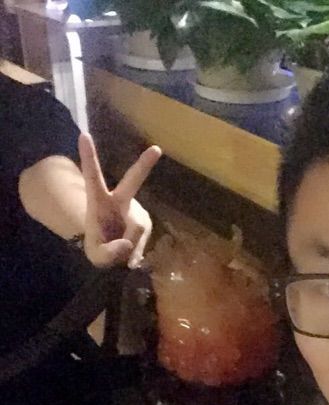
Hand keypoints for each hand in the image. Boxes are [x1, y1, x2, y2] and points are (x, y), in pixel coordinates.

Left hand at [78, 132, 161, 267]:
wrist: (113, 256)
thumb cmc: (99, 249)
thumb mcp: (98, 257)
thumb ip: (109, 253)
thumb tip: (127, 245)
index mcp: (99, 202)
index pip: (92, 177)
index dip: (88, 158)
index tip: (83, 135)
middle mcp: (119, 201)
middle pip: (133, 181)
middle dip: (144, 165)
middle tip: (156, 148)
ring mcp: (135, 211)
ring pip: (138, 227)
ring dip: (131, 245)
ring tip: (122, 256)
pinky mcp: (146, 221)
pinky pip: (145, 238)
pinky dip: (139, 249)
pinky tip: (132, 254)